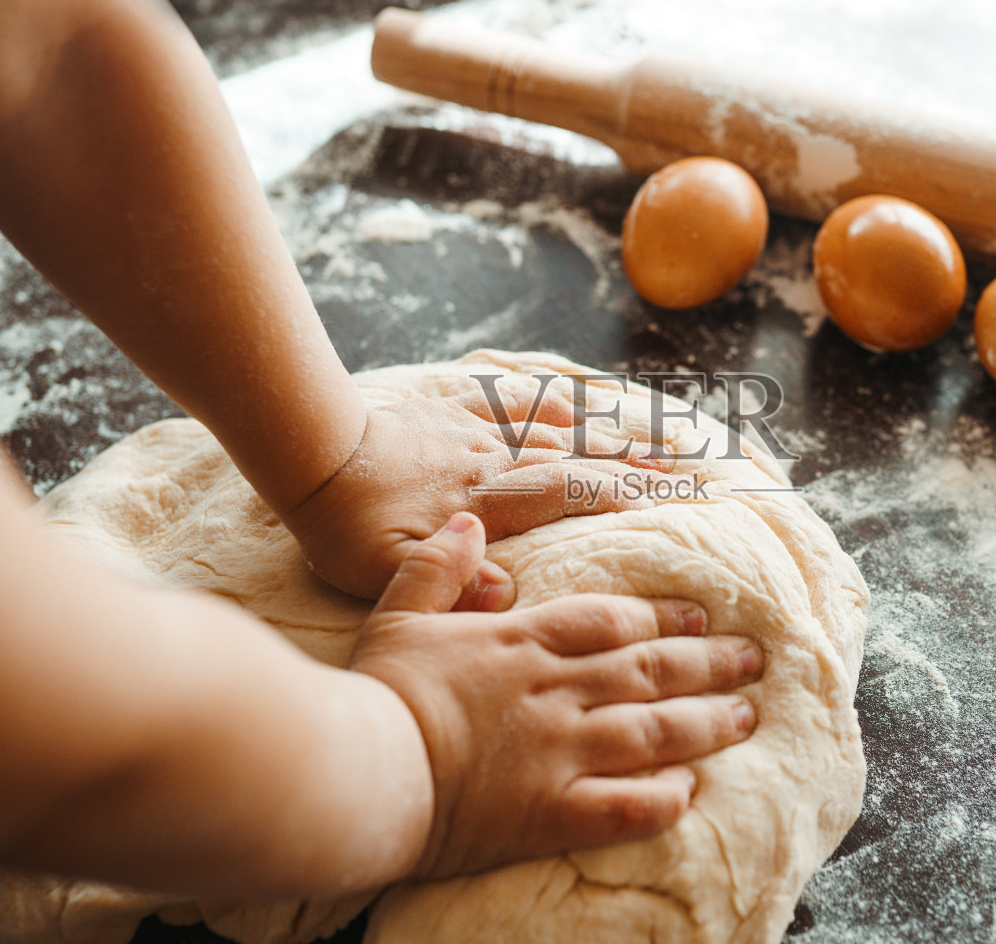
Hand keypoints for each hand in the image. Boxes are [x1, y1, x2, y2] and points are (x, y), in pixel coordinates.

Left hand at [282, 385, 672, 605]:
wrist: (308, 459)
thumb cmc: (347, 527)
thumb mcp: (387, 575)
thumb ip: (448, 585)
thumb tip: (504, 595)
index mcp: (489, 501)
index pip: (572, 493)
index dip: (625, 495)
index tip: (674, 499)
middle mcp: (495, 461)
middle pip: (579, 456)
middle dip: (635, 464)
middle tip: (687, 470)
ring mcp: (477, 433)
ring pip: (557, 427)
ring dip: (608, 433)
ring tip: (654, 438)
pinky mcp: (453, 412)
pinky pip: (515, 400)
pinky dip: (554, 400)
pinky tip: (577, 401)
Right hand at [350, 513, 760, 880]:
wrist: (359, 770)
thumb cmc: (376, 693)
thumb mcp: (398, 614)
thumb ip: (438, 567)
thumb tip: (470, 522)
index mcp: (521, 642)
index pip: (608, 621)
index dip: (662, 616)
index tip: (701, 614)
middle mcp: (553, 691)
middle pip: (649, 669)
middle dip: (708, 662)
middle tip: (753, 659)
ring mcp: (558, 752)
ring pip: (653, 730)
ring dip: (706, 722)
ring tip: (747, 715)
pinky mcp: (550, 812)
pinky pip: (625, 806)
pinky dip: (663, 797)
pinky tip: (690, 791)